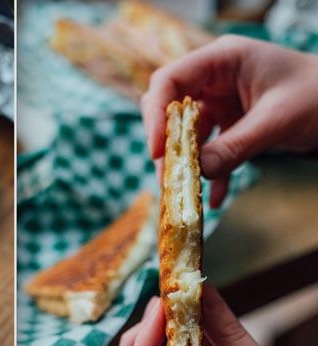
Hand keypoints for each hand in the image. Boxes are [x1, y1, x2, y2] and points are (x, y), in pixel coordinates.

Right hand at [142, 35, 317, 206]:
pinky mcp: (231, 120)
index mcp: (224, 59)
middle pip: (170, 107)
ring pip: (186, 132)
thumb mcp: (277, 121)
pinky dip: (210, 172)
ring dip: (185, 162)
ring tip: (184, 192)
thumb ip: (236, 146)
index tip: (157, 150)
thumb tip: (198, 172)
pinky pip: (210, 147)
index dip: (156, 115)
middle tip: (167, 176)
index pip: (171, 81)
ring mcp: (222, 99)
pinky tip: (214, 198)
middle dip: (167, 144)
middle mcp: (216, 77)